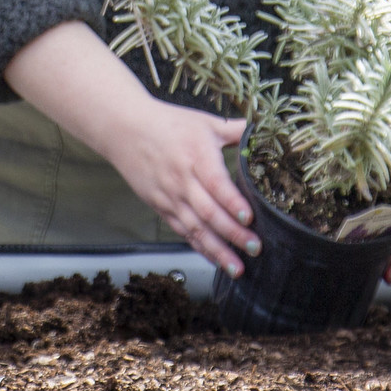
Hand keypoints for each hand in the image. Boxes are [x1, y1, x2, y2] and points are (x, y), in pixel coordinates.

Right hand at [101, 99, 259, 276]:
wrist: (125, 129)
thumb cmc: (168, 123)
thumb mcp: (204, 122)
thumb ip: (235, 130)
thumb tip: (264, 131)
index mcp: (196, 156)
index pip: (216, 184)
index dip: (232, 203)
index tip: (249, 218)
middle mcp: (182, 180)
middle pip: (209, 212)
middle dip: (233, 234)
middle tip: (255, 247)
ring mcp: (170, 196)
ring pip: (195, 228)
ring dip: (217, 250)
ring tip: (237, 268)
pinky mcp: (161, 207)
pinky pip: (182, 231)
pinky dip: (199, 247)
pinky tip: (215, 259)